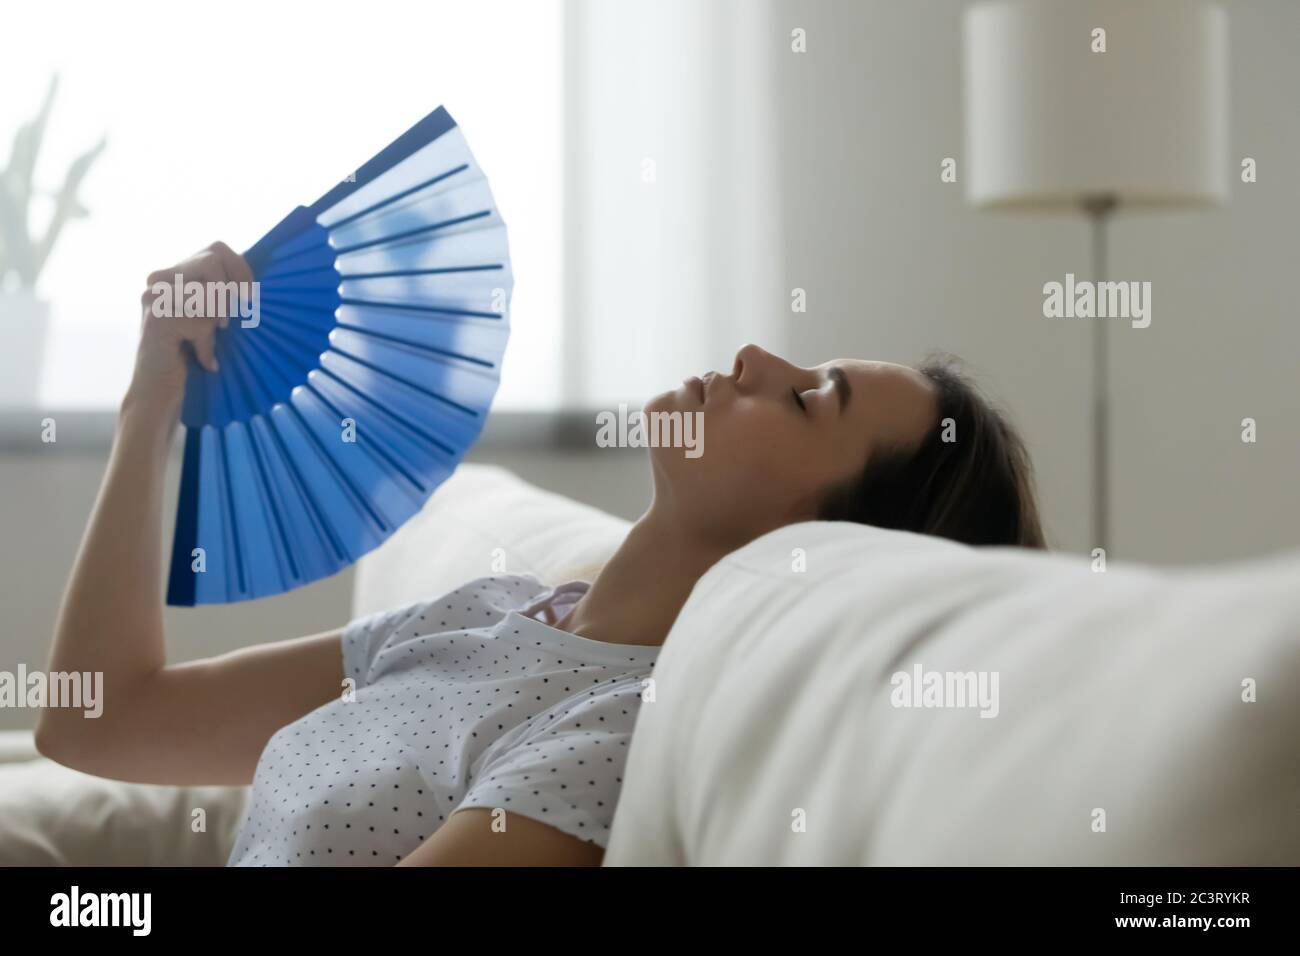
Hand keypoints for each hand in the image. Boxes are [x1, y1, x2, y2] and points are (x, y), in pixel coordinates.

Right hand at [129, 241, 252, 403]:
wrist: (161, 395)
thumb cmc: (193, 358)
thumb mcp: (213, 317)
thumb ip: (224, 292)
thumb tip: (256, 280)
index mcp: (174, 274)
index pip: (217, 249)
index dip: (241, 269)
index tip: (249, 298)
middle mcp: (159, 279)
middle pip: (213, 260)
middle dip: (229, 293)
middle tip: (225, 323)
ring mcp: (154, 296)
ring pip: (211, 291)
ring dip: (215, 322)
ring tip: (208, 340)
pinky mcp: (157, 318)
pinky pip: (203, 320)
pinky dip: (206, 344)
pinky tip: (200, 358)